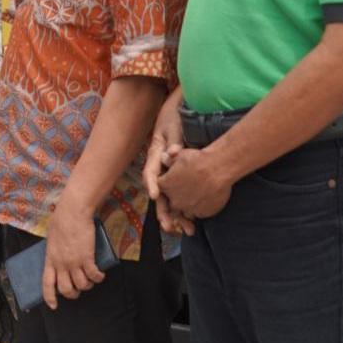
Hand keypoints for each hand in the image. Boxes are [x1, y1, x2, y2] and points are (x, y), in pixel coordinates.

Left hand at [41, 203, 106, 310]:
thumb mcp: (52, 238)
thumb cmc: (61, 220)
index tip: (54, 306)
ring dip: (88, 285)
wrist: (73, 212)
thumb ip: (54, 251)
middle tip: (79, 289)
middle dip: (74, 294)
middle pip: (66, 289)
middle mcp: (61, 264)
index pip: (47, 284)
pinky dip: (98, 278)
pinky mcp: (87, 258)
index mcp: (50, 259)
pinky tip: (101, 275)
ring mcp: (74, 262)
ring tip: (92, 280)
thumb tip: (58, 256)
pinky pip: (93, 276)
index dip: (50, 297)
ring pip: (82, 285)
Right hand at [143, 98, 193, 234]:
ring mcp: (168, 173)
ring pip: (168, 198)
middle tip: (168, 226)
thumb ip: (174, 140)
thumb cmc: (174, 119)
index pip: (150, 173)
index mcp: (155, 155)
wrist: (176, 113)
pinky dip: (183, 209)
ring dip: (175, 215)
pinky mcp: (177, 177)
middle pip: (159, 193)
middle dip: (163, 211)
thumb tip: (174, 152)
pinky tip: (191, 221)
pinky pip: (178, 195)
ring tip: (183, 230)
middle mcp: (159, 168)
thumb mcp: (173, 126)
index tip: (156, 196)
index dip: (152, 185)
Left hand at [158, 148, 233, 219]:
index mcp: (165, 186)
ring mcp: (189, 209)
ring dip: (189, 204)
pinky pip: (199, 213)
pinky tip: (206, 200)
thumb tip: (162, 158)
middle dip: (178, 196)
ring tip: (197, 195)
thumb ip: (169, 159)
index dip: (168, 183)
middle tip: (188, 188)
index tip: (175, 179)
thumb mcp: (180, 155)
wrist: (219, 168)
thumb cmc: (198, 159)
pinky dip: (201, 208)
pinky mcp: (202, 213)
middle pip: (172, 202)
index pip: (161, 188)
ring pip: (185, 210)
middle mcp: (174, 201)